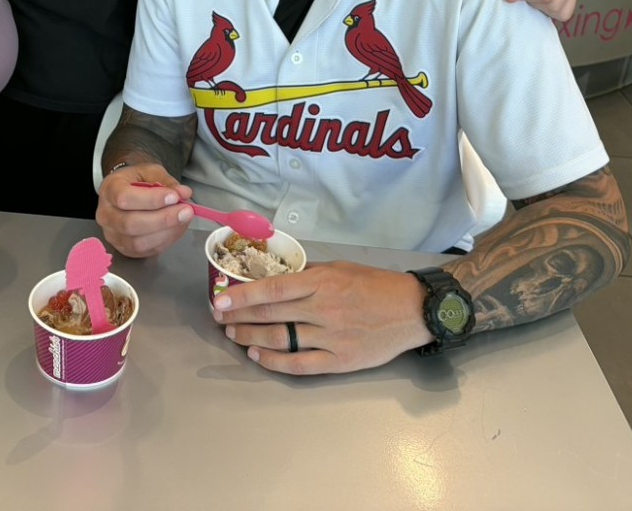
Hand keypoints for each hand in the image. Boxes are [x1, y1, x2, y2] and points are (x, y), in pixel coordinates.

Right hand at [96, 163, 193, 257]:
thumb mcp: (150, 171)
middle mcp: (106, 215)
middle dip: (163, 219)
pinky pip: (146, 251)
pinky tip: (177, 228)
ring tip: (183, 219)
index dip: (151, 200)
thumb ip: (167, 182)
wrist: (126, 191)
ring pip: (138, 242)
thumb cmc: (136, 181)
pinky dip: (165, 241)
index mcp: (109, 190)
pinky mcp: (124, 249)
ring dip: (166, 232)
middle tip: (186, 211)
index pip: (125, 198)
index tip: (174, 196)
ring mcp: (113, 235)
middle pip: (130, 224)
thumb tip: (183, 193)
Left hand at [211, 262, 430, 374]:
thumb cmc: (374, 284)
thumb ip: (309, 275)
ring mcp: (331, 337)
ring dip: (251, 336)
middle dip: (239, 316)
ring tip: (232, 333)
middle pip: (271, 314)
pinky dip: (274, 361)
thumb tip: (277, 279)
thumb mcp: (340, 268)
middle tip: (219, 317)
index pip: (273, 289)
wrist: (412, 310)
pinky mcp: (340, 360)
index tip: (220, 299)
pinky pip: (299, 364)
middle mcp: (323, 309)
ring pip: (280, 339)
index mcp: (322, 281)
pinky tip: (256, 354)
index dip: (243, 295)